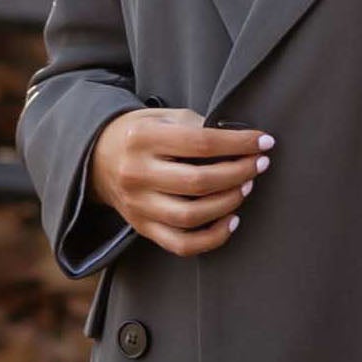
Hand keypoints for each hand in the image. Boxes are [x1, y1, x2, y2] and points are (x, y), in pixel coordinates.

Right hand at [90, 107, 271, 256]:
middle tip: (259, 165)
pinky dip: (212, 238)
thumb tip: (242, 143)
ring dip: (228, 203)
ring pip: (191, 216)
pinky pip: (182, 244)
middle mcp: (136, 174)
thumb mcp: (163, 117)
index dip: (239, 144)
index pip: (201, 143)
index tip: (264, 142)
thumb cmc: (142, 134)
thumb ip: (197, 127)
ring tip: (246, 187)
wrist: (98, 157)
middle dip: (238, 173)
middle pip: (198, 182)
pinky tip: (231, 221)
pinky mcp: (143, 227)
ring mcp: (138, 205)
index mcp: (143, 139)